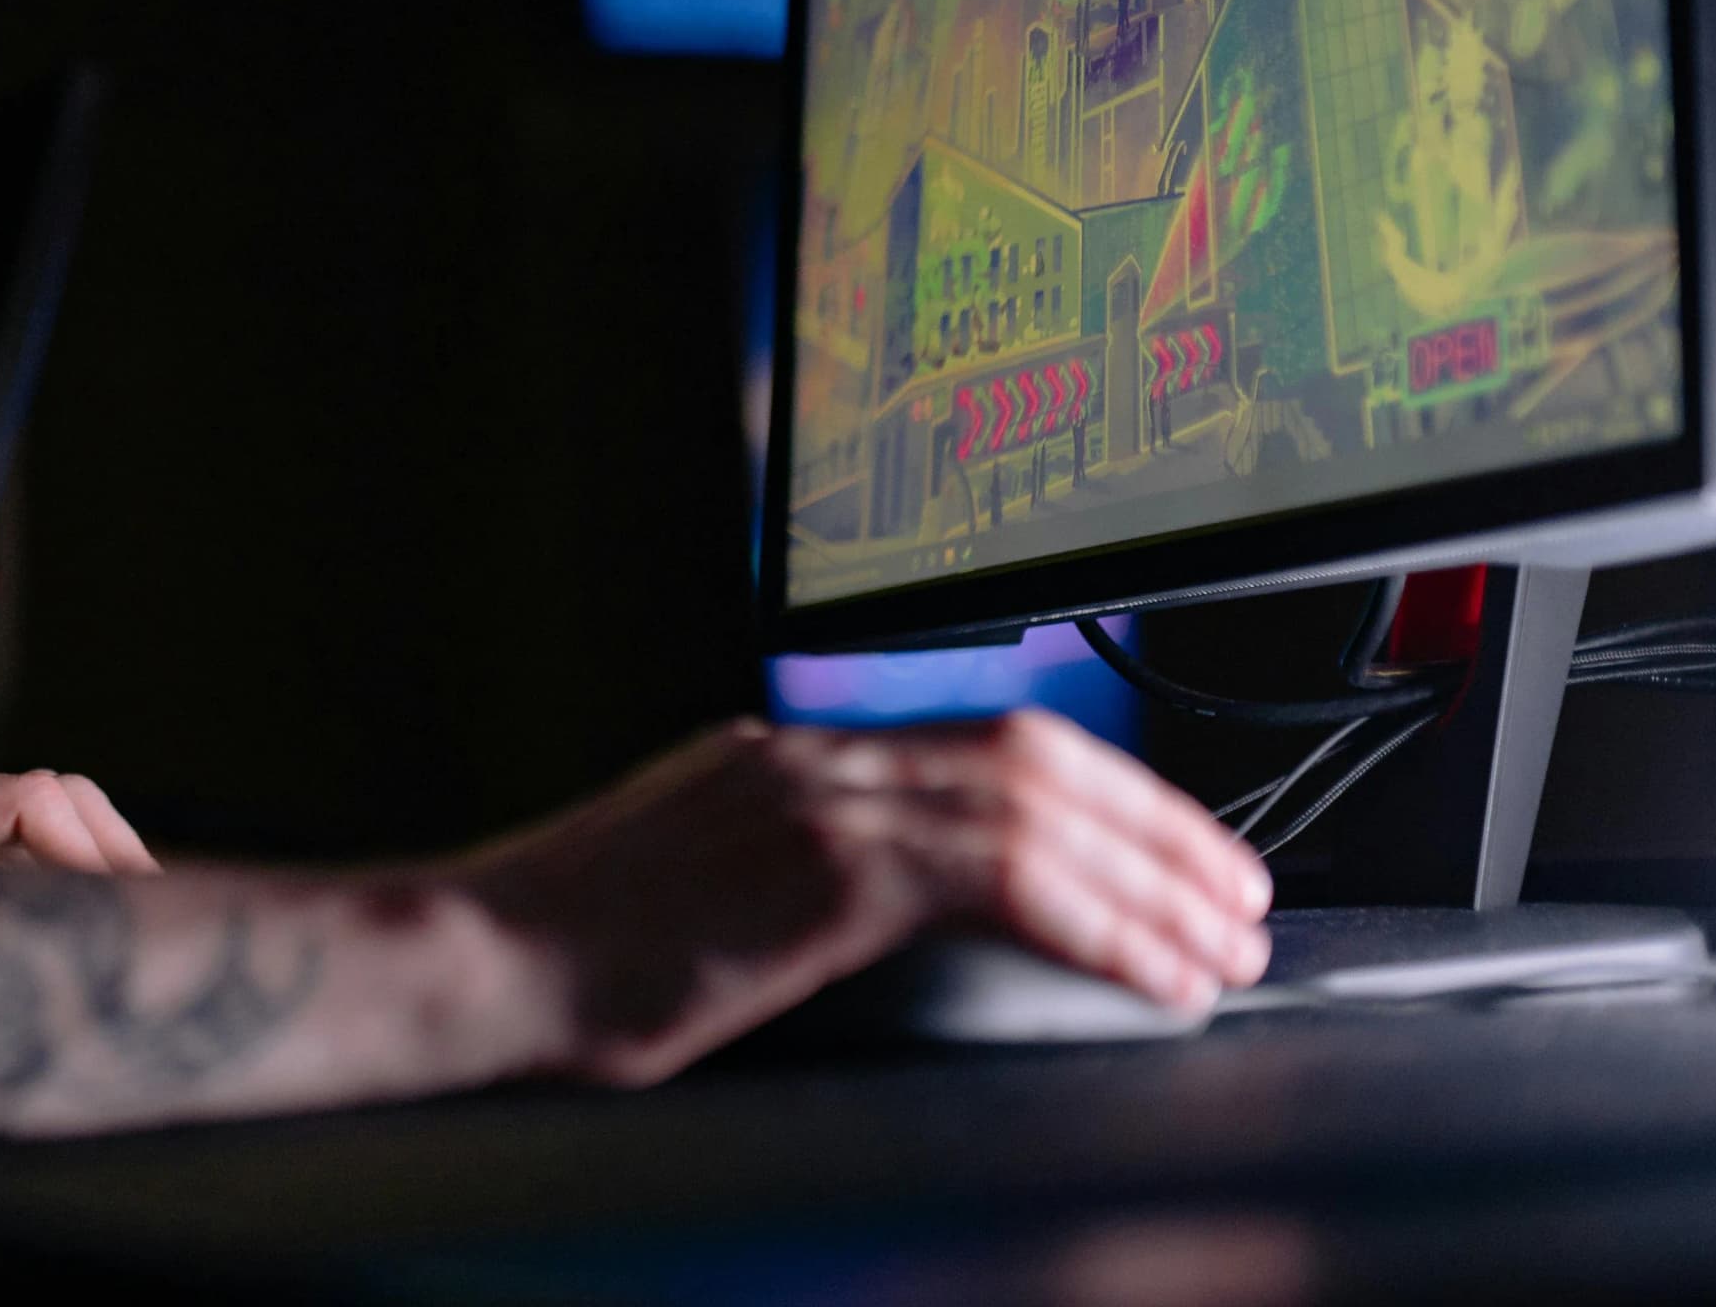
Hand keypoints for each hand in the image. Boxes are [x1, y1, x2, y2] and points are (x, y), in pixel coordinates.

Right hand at [462, 710, 1272, 1086]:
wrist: (477, 961)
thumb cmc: (566, 957)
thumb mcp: (695, 891)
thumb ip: (789, 878)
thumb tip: (881, 917)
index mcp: (783, 755)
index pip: (986, 741)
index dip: (1106, 794)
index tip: (1174, 856)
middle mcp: (810, 755)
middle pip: (1036, 757)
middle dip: (1159, 830)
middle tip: (1238, 900)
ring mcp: (814, 799)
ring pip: (1039, 811)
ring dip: (1152, 885)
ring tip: (1219, 949)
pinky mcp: (820, 869)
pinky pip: (1003, 879)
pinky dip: (1099, 926)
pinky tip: (1147, 975)